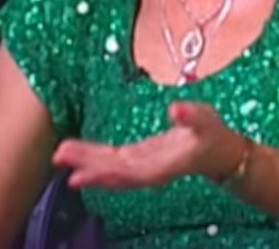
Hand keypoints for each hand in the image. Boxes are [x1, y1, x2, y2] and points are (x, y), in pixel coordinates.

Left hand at [53, 101, 246, 189]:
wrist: (219, 152)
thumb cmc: (212, 136)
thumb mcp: (206, 121)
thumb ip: (191, 116)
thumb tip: (174, 108)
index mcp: (161, 163)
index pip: (127, 169)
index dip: (103, 169)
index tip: (80, 168)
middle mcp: (148, 169)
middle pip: (113, 170)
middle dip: (86, 163)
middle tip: (59, 154)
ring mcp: (144, 166)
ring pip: (111, 169)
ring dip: (87, 163)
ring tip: (61, 158)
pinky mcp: (141, 159)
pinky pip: (115, 164)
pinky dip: (97, 162)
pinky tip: (81, 162)